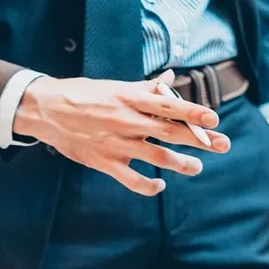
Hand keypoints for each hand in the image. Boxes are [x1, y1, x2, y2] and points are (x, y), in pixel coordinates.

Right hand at [14, 70, 230, 195]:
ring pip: (158, 158)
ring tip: (197, 167)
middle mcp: (127, 121)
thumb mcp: (114, 86)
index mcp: (130, 98)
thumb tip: (169, 81)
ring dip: (182, 165)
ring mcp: (117, 144)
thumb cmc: (83, 95)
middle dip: (201, 140)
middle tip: (223, 145)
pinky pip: (133, 181)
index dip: (193, 112)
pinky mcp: (105, 163)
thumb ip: (144, 89)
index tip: (214, 119)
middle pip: (171, 133)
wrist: (45, 110)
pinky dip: (150, 187)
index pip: (168, 105)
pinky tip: (160, 186)